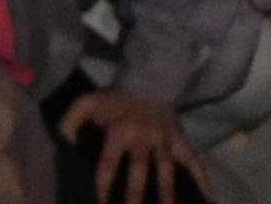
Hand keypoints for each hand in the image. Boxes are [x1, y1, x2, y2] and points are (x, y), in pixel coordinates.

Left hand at [63, 90, 210, 203]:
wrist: (148, 78)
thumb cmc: (115, 98)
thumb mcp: (88, 103)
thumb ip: (70, 122)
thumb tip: (61, 143)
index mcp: (118, 132)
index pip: (108, 164)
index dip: (102, 185)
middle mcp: (142, 138)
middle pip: (139, 171)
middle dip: (135, 195)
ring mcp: (164, 140)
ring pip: (166, 169)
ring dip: (168, 191)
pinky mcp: (180, 140)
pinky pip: (193, 160)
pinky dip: (202, 178)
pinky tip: (209, 197)